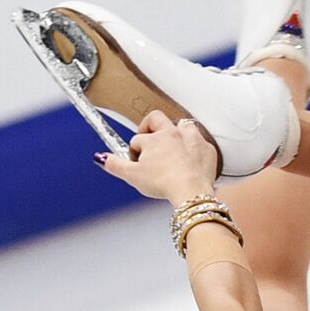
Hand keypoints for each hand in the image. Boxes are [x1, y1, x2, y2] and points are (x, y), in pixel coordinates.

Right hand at [95, 110, 217, 204]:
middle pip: (157, 118)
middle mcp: (174, 133)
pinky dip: (194, 149)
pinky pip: (200, 143)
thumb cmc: (165, 183)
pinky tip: (190, 161)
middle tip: (148, 140)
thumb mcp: (133, 176)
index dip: (135, 150)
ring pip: (182, 125)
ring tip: (171, 148)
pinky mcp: (208, 150)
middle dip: (149, 127)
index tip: (136, 160)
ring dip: (176, 133)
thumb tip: (101, 158)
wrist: (192, 191)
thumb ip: (114, 164)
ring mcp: (193, 139)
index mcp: (154, 139)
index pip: (138, 139)